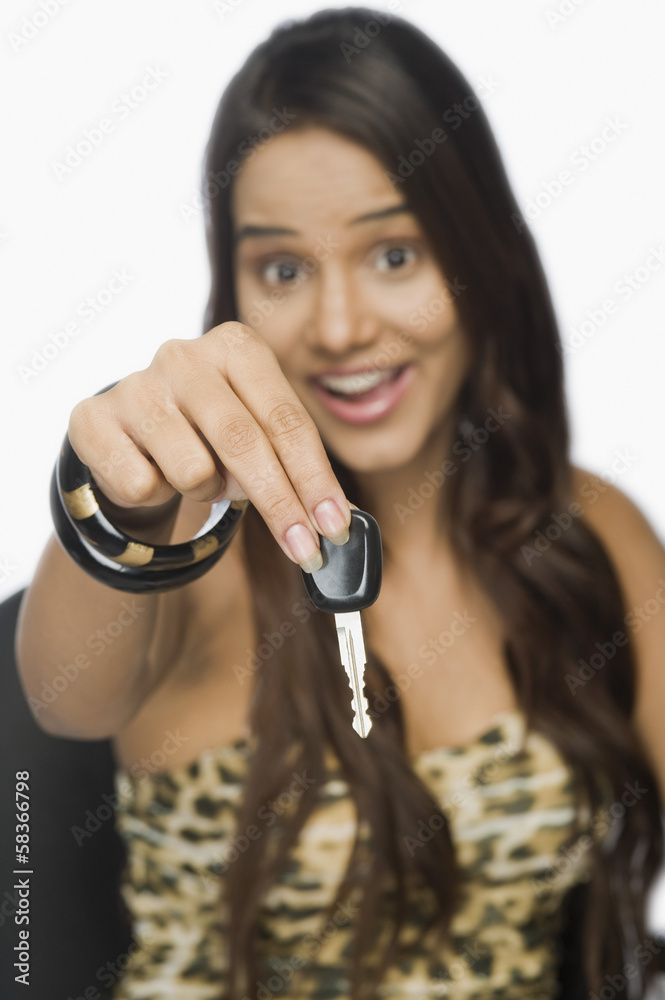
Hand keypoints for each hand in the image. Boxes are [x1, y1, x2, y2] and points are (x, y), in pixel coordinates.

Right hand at [67, 323, 351, 570]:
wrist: (129, 432)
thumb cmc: (209, 433)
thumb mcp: (258, 435)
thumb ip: (298, 469)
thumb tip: (343, 521)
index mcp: (237, 348)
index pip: (287, 421)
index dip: (315, 479)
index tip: (335, 527)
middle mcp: (184, 356)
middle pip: (244, 443)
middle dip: (279, 505)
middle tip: (305, 551)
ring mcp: (135, 385)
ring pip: (192, 470)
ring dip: (205, 492)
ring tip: (197, 475)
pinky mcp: (92, 418)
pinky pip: (142, 485)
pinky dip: (156, 495)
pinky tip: (151, 471)